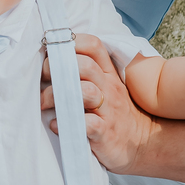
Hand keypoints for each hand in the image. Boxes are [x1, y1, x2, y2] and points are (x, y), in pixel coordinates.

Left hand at [41, 34, 154, 174]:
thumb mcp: (107, 86)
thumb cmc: (114, 112)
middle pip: (85, 65)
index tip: (51, 50)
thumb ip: (86, 72)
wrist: (142, 141)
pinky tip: (55, 124)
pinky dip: (66, 123)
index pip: (94, 45)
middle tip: (42, 77)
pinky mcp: (105, 133)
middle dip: (57, 67)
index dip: (71, 42)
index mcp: (108, 74)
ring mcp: (109, 110)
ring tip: (43, 102)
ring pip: (85, 92)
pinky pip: (87, 124)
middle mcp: (109, 88)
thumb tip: (52, 58)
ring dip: (57, 95)